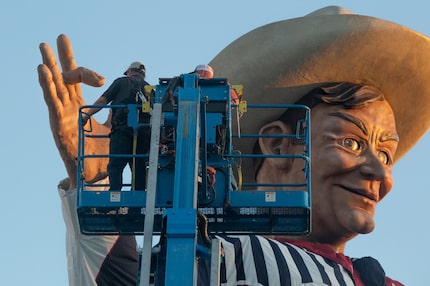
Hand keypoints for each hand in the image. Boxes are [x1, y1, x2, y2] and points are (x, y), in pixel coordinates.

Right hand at [38, 34, 109, 188]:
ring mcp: (63, 115)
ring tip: (44, 47)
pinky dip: (47, 84)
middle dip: (63, 57)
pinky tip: (42, 69)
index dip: (89, 74)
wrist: (94, 177)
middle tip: (61, 37)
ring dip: (50, 66)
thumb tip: (131, 108)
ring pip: (55, 85)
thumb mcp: (115, 131)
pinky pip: (52, 101)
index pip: (81, 83)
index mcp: (82, 109)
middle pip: (65, 78)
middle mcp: (70, 109)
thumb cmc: (100, 156)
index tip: (103, 79)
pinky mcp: (58, 123)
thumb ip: (119, 117)